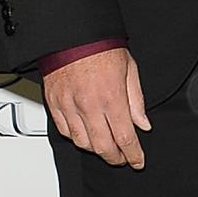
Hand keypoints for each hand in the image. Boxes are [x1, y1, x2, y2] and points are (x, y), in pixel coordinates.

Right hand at [43, 47, 150, 167]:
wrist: (72, 35)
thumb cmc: (101, 48)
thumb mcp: (130, 70)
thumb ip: (136, 101)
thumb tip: (143, 124)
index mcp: (111, 97)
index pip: (125, 138)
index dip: (133, 154)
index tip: (137, 161)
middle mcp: (88, 105)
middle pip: (102, 147)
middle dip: (115, 158)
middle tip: (123, 158)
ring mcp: (69, 106)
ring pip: (82, 142)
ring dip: (96, 150)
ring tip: (106, 148)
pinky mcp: (54, 104)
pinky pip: (65, 131)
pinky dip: (77, 138)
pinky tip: (86, 135)